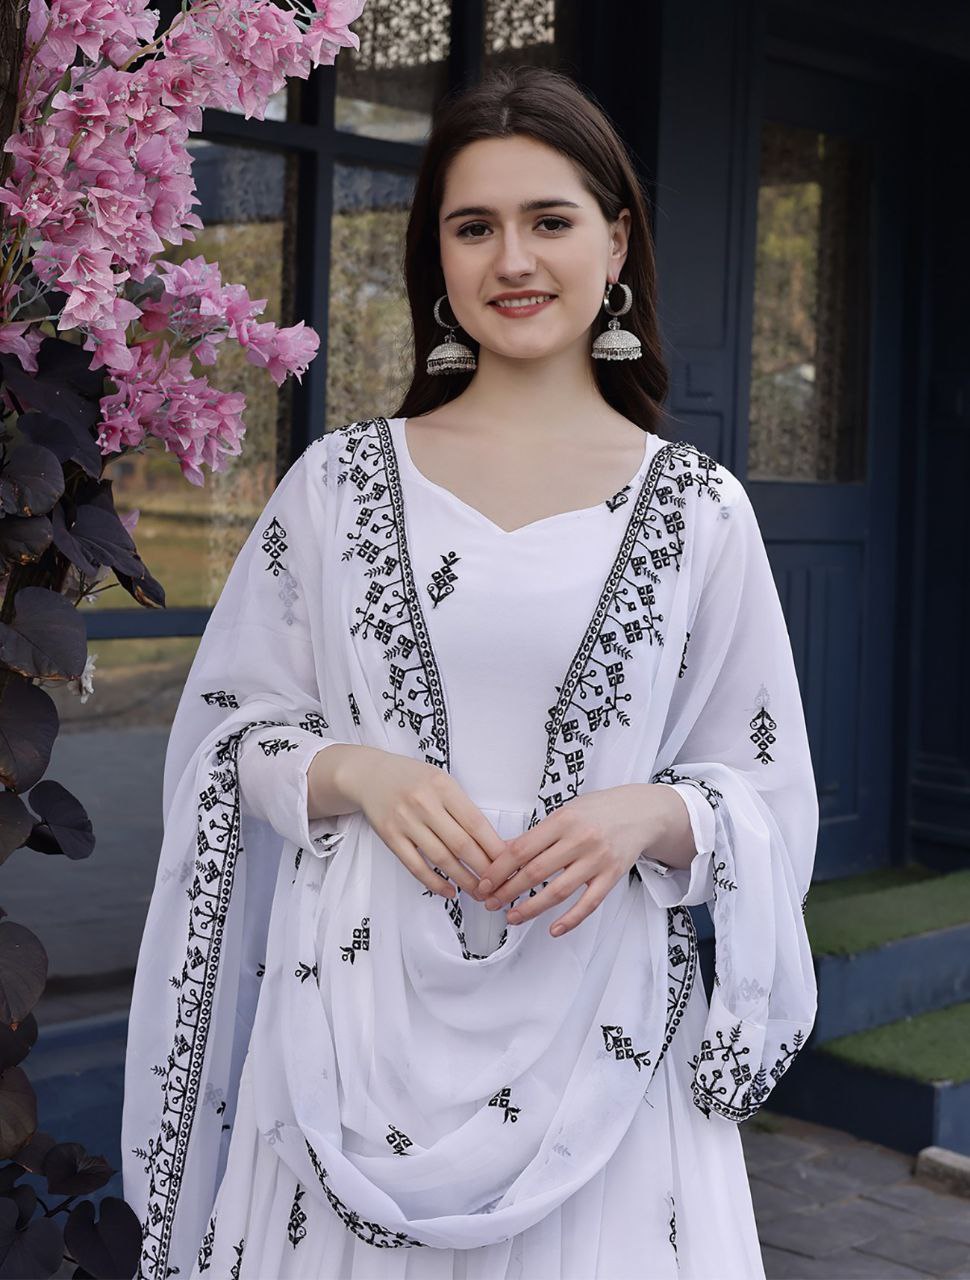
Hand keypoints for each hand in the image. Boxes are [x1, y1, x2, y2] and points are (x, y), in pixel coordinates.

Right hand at [336, 748, 506, 899]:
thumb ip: (462, 807)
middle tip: (498, 885)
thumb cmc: (412, 779)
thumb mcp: (441, 781)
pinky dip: (434, 882)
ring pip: (441, 858)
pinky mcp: (390, 836)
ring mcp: (406, 821)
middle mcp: (425, 803)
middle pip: (461, 844)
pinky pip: (415, 865)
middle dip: (483, 869)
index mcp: (443, 786)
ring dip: (463, 880)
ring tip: (478, 892)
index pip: (476, 823)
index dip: (494, 847)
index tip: (508, 864)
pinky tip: (449, 891)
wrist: (370, 775)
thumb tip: (491, 841)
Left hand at [474, 784, 684, 936]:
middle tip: (490, 903)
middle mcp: (579, 839)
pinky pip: (588, 903)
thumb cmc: (599, 810)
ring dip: (531, 908)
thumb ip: (539, 834)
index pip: (521, 849)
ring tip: (512, 918)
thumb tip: (504, 854)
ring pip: (558, 891)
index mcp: (562, 820)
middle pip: (535, 872)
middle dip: (507, 891)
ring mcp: (597, 860)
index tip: (483, 883)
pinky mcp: (612, 876)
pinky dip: (570, 919)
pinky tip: (553, 929)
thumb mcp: (566, 812)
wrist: (642, 811)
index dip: (498, 870)